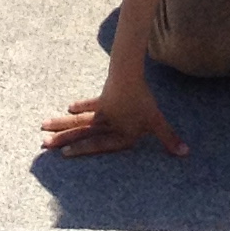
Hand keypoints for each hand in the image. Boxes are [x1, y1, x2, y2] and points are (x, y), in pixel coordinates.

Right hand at [42, 86, 189, 159]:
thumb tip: (185, 153)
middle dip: (63, 139)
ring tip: (44, 125)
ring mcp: (101, 112)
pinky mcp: (101, 99)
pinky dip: (81, 107)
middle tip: (43, 144)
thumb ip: (168, 138)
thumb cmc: (142, 101)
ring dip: (61, 124)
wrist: (128, 76)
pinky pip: (89, 106)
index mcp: (116, 134)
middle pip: (81, 134)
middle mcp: (105, 124)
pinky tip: (68, 108)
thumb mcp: (155, 121)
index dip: (82, 150)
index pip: (97, 145)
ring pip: (78, 121)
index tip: (64, 154)